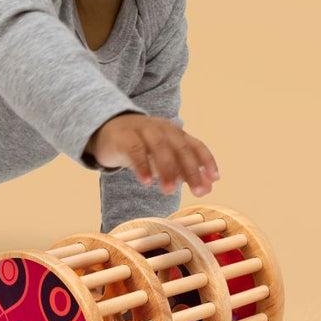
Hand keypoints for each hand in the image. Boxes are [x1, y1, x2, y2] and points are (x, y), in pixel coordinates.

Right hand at [86, 113, 219, 195]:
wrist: (106, 130)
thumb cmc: (140, 147)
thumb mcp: (163, 159)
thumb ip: (183, 171)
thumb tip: (207, 188)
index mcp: (174, 133)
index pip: (196, 145)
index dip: (207, 161)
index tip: (214, 180)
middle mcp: (161, 129)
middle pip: (180, 147)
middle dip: (191, 170)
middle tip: (197, 191)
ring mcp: (142, 130)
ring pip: (160, 147)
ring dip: (167, 170)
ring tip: (169, 191)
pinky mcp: (124, 136)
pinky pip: (135, 150)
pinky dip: (143, 166)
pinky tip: (147, 182)